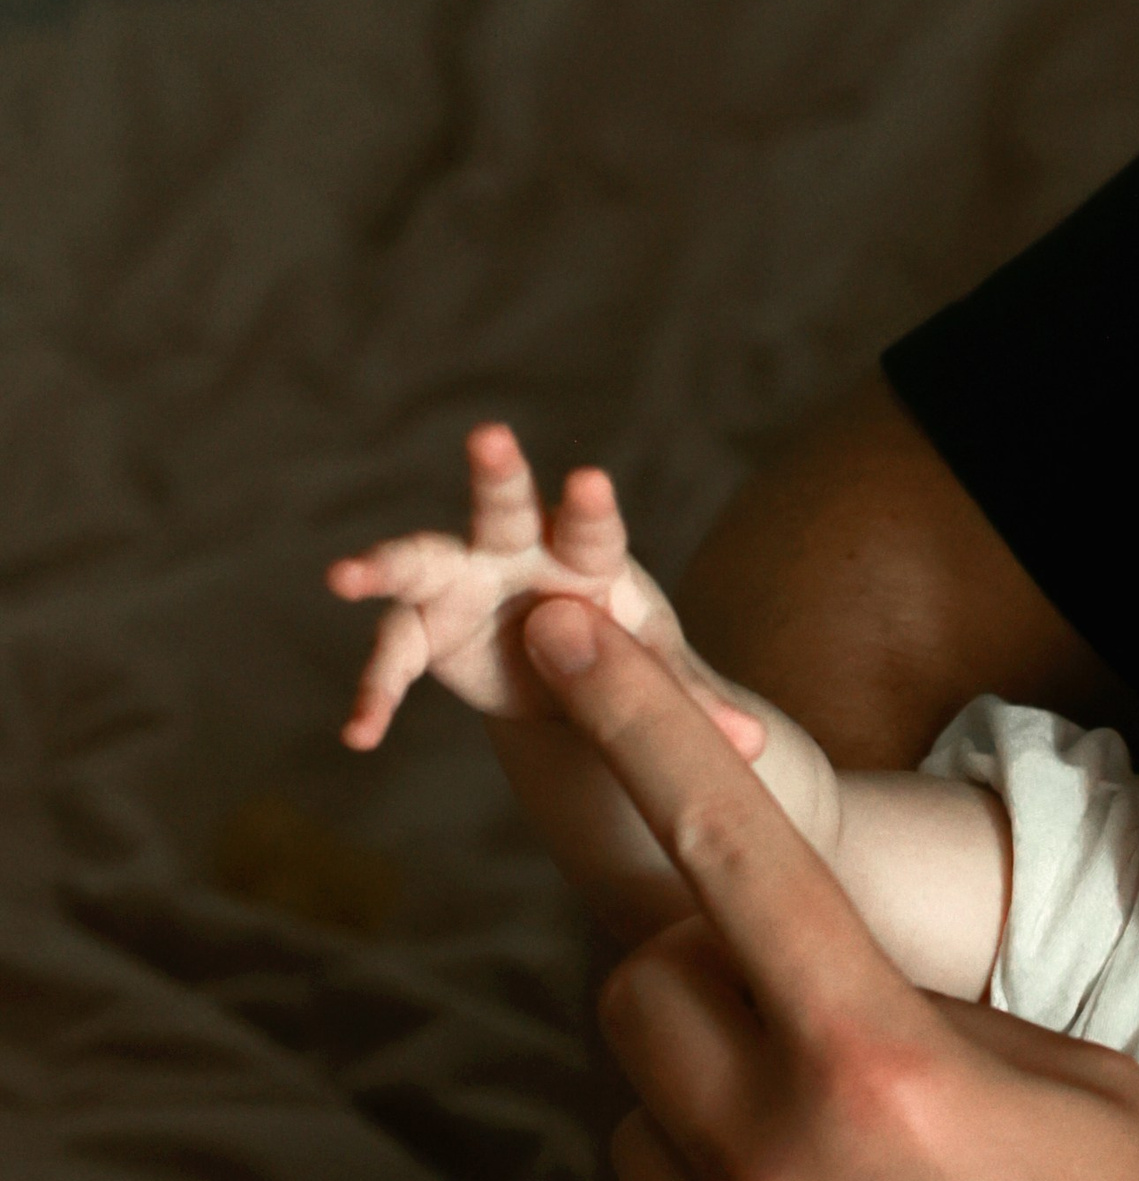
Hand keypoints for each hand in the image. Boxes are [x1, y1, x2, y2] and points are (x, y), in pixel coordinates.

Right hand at [329, 421, 764, 757]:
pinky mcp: (426, 630)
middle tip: (491, 437)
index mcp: (587, 555)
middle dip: (497, 475)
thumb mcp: (663, 679)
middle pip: (504, 506)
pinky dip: (375, 694)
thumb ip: (693, 706)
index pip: (592, 526)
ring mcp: (464, 584)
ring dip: (384, 566)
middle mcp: (518, 552)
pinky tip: (358, 734)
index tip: (590, 480)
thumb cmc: (626, 651)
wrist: (573, 678)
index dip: (590, 506)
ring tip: (342, 575)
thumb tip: (753, 743)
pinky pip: (394, 657)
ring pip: (420, 561)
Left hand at [520, 598, 1138, 1180]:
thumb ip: (931, 1016)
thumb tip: (829, 988)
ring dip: (715, 1102)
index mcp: (884, 1071)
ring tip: (857, 1169)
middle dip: (703, 965)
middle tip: (811, 1004)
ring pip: (643, 1122)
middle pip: (640, 989)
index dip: (637, 724)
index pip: (730, 853)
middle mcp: (776, 1173)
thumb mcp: (1089, 1093)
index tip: (561, 641)